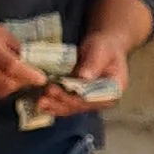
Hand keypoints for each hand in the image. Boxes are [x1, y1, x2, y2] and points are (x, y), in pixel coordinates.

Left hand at [37, 0, 150, 116]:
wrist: (104, 45)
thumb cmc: (105, 46)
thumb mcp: (101, 50)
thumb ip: (93, 63)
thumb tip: (84, 77)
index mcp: (113, 90)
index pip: (92, 99)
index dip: (73, 98)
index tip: (56, 91)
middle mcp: (103, 100)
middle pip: (80, 106)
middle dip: (60, 102)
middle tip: (43, 97)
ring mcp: (91, 101)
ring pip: (71, 108)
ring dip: (55, 106)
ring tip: (39, 102)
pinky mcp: (81, 99)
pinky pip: (67, 104)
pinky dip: (54, 104)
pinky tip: (41, 103)